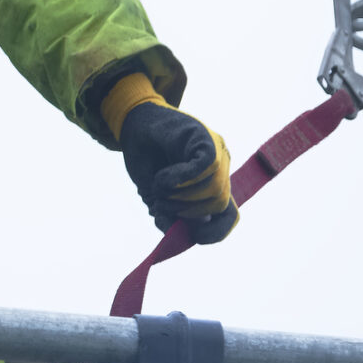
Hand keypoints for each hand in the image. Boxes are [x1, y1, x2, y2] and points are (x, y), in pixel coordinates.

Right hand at [101, 74, 236, 241]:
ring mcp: (216, 151)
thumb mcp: (156, 196)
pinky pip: (206, 166)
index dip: (216, 232)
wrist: (132, 124)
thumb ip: (171, 216)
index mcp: (213, 184)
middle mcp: (221, 167)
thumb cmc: (146, 158)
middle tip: (160, 202)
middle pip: (219, 203)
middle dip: (187, 212)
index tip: (194, 238)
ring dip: (181, 196)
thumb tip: (188, 234)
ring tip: (157, 184)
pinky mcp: (205, 138)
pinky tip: (162, 178)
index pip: (229, 215)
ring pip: (214, 189)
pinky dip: (183, 178)